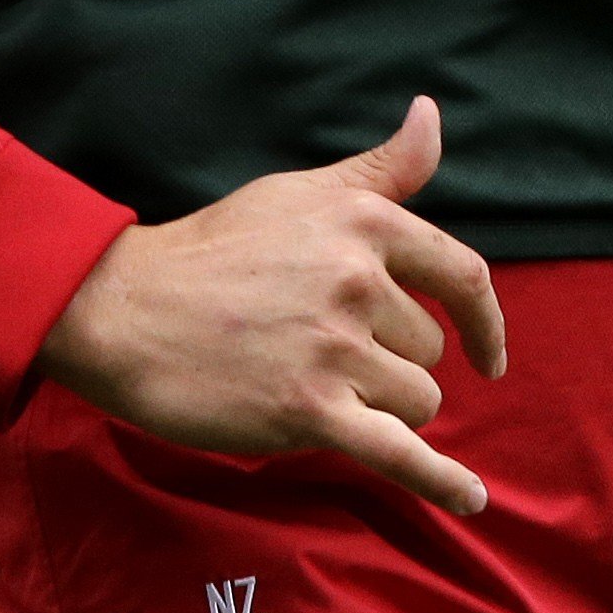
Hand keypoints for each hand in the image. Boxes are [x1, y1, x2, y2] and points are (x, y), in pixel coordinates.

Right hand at [31, 97, 508, 514]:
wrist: (123, 309)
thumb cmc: (212, 250)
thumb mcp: (300, 193)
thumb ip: (380, 168)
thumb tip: (432, 111)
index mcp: (366, 222)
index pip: (463, 275)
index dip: (485, 320)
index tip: (488, 355)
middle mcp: (359, 280)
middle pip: (428, 351)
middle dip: (388, 362)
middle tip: (314, 352)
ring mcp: (335, 347)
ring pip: (414, 401)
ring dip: (377, 408)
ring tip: (306, 384)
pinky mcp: (308, 410)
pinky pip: (400, 453)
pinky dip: (441, 481)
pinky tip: (471, 501)